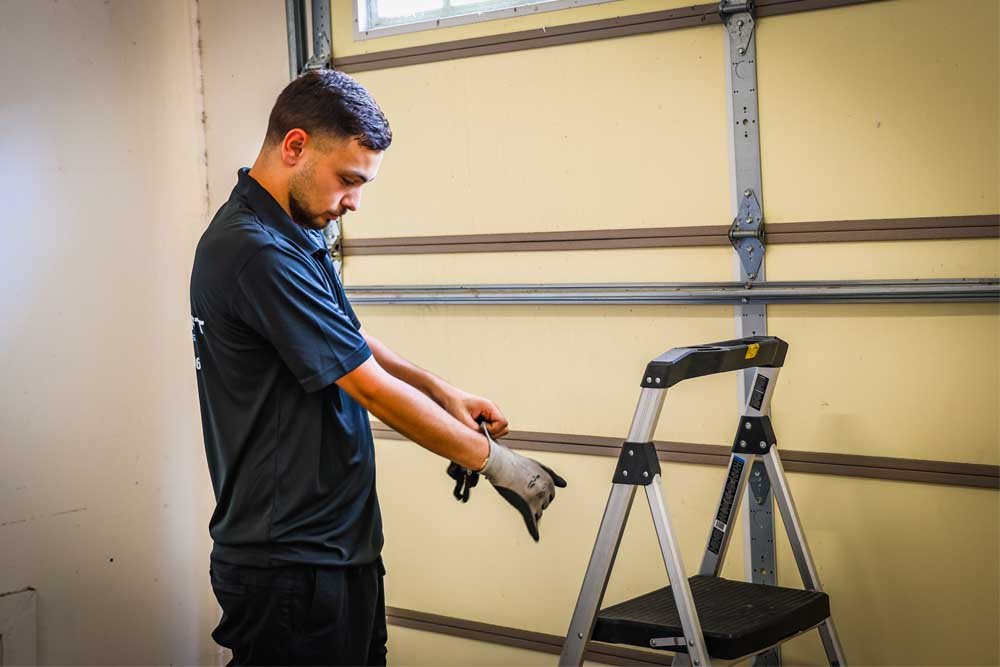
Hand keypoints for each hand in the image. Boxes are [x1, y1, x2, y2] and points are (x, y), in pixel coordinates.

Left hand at [439, 389, 508, 438]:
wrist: (446, 397)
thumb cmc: (453, 403)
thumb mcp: (463, 420)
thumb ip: (476, 431)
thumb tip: (484, 440)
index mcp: (489, 406)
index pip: (503, 423)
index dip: (493, 430)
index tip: (481, 429)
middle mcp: (492, 409)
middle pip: (503, 427)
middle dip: (492, 433)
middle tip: (477, 430)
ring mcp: (490, 413)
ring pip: (498, 429)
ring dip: (487, 432)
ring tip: (474, 427)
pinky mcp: (485, 417)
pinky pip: (491, 428)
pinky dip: (483, 431)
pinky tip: (473, 427)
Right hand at [480, 427, 566, 541]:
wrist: (500, 463)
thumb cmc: (515, 463)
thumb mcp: (537, 465)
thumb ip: (552, 475)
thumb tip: (565, 484)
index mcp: (549, 480)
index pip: (550, 494)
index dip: (540, 494)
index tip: (531, 491)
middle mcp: (545, 490)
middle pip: (545, 504)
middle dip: (536, 502)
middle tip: (521, 493)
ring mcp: (536, 499)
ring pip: (538, 512)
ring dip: (531, 510)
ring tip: (517, 499)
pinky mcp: (526, 507)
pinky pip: (532, 522)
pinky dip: (534, 531)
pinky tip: (536, 538)